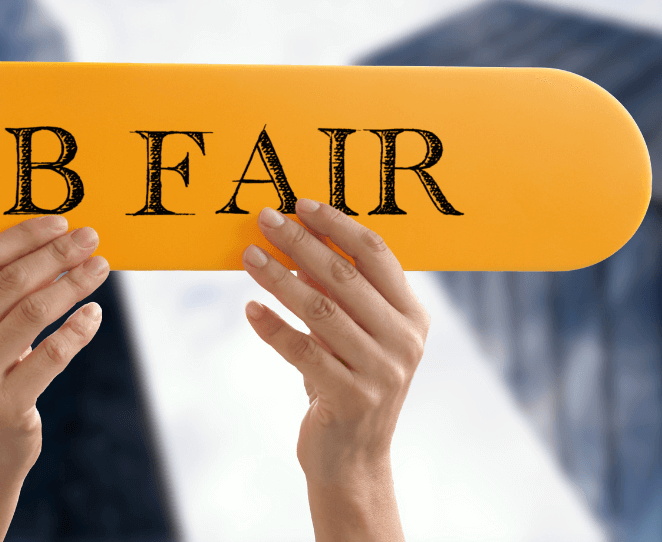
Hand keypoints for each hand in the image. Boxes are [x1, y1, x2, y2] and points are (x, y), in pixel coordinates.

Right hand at [0, 216, 109, 541]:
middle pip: (10, 282)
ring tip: (100, 268)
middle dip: (56, 254)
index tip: (61, 223)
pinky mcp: (5, 406)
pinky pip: (52, 355)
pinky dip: (78, 328)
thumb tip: (52, 244)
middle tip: (90, 238)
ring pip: (33, 313)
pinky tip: (94, 313)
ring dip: (74, 285)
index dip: (24, 236)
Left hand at [241, 199, 429, 540]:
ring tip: (248, 256)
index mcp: (412, 315)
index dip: (337, 225)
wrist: (353, 458)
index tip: (300, 204)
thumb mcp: (354, 334)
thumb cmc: (348, 381)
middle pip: (344, 275)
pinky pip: (302, 351)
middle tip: (264, 220)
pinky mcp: (350, 397)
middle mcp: (404, 340)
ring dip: (279, 278)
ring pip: (320, 310)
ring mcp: (380, 371)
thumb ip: (338, 292)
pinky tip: (250, 308)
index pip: (377, 254)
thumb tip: (296, 237)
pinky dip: (272, 326)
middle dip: (300, 242)